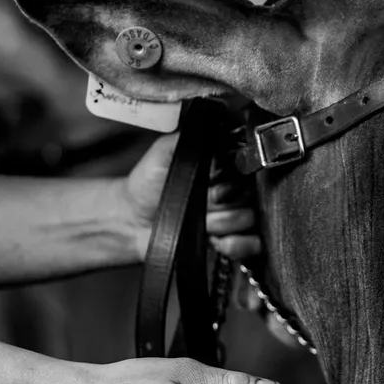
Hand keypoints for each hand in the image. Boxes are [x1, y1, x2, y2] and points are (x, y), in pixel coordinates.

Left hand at [122, 133, 262, 259]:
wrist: (132, 218)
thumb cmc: (147, 183)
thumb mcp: (165, 150)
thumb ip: (189, 138)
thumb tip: (219, 138)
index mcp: (221, 170)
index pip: (247, 173)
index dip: (230, 181)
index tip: (212, 184)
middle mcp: (230, 193)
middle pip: (250, 198)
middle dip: (225, 204)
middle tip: (203, 203)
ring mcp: (230, 218)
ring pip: (248, 221)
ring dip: (223, 224)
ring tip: (203, 222)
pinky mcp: (228, 242)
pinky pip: (251, 245)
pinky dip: (236, 244)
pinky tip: (215, 239)